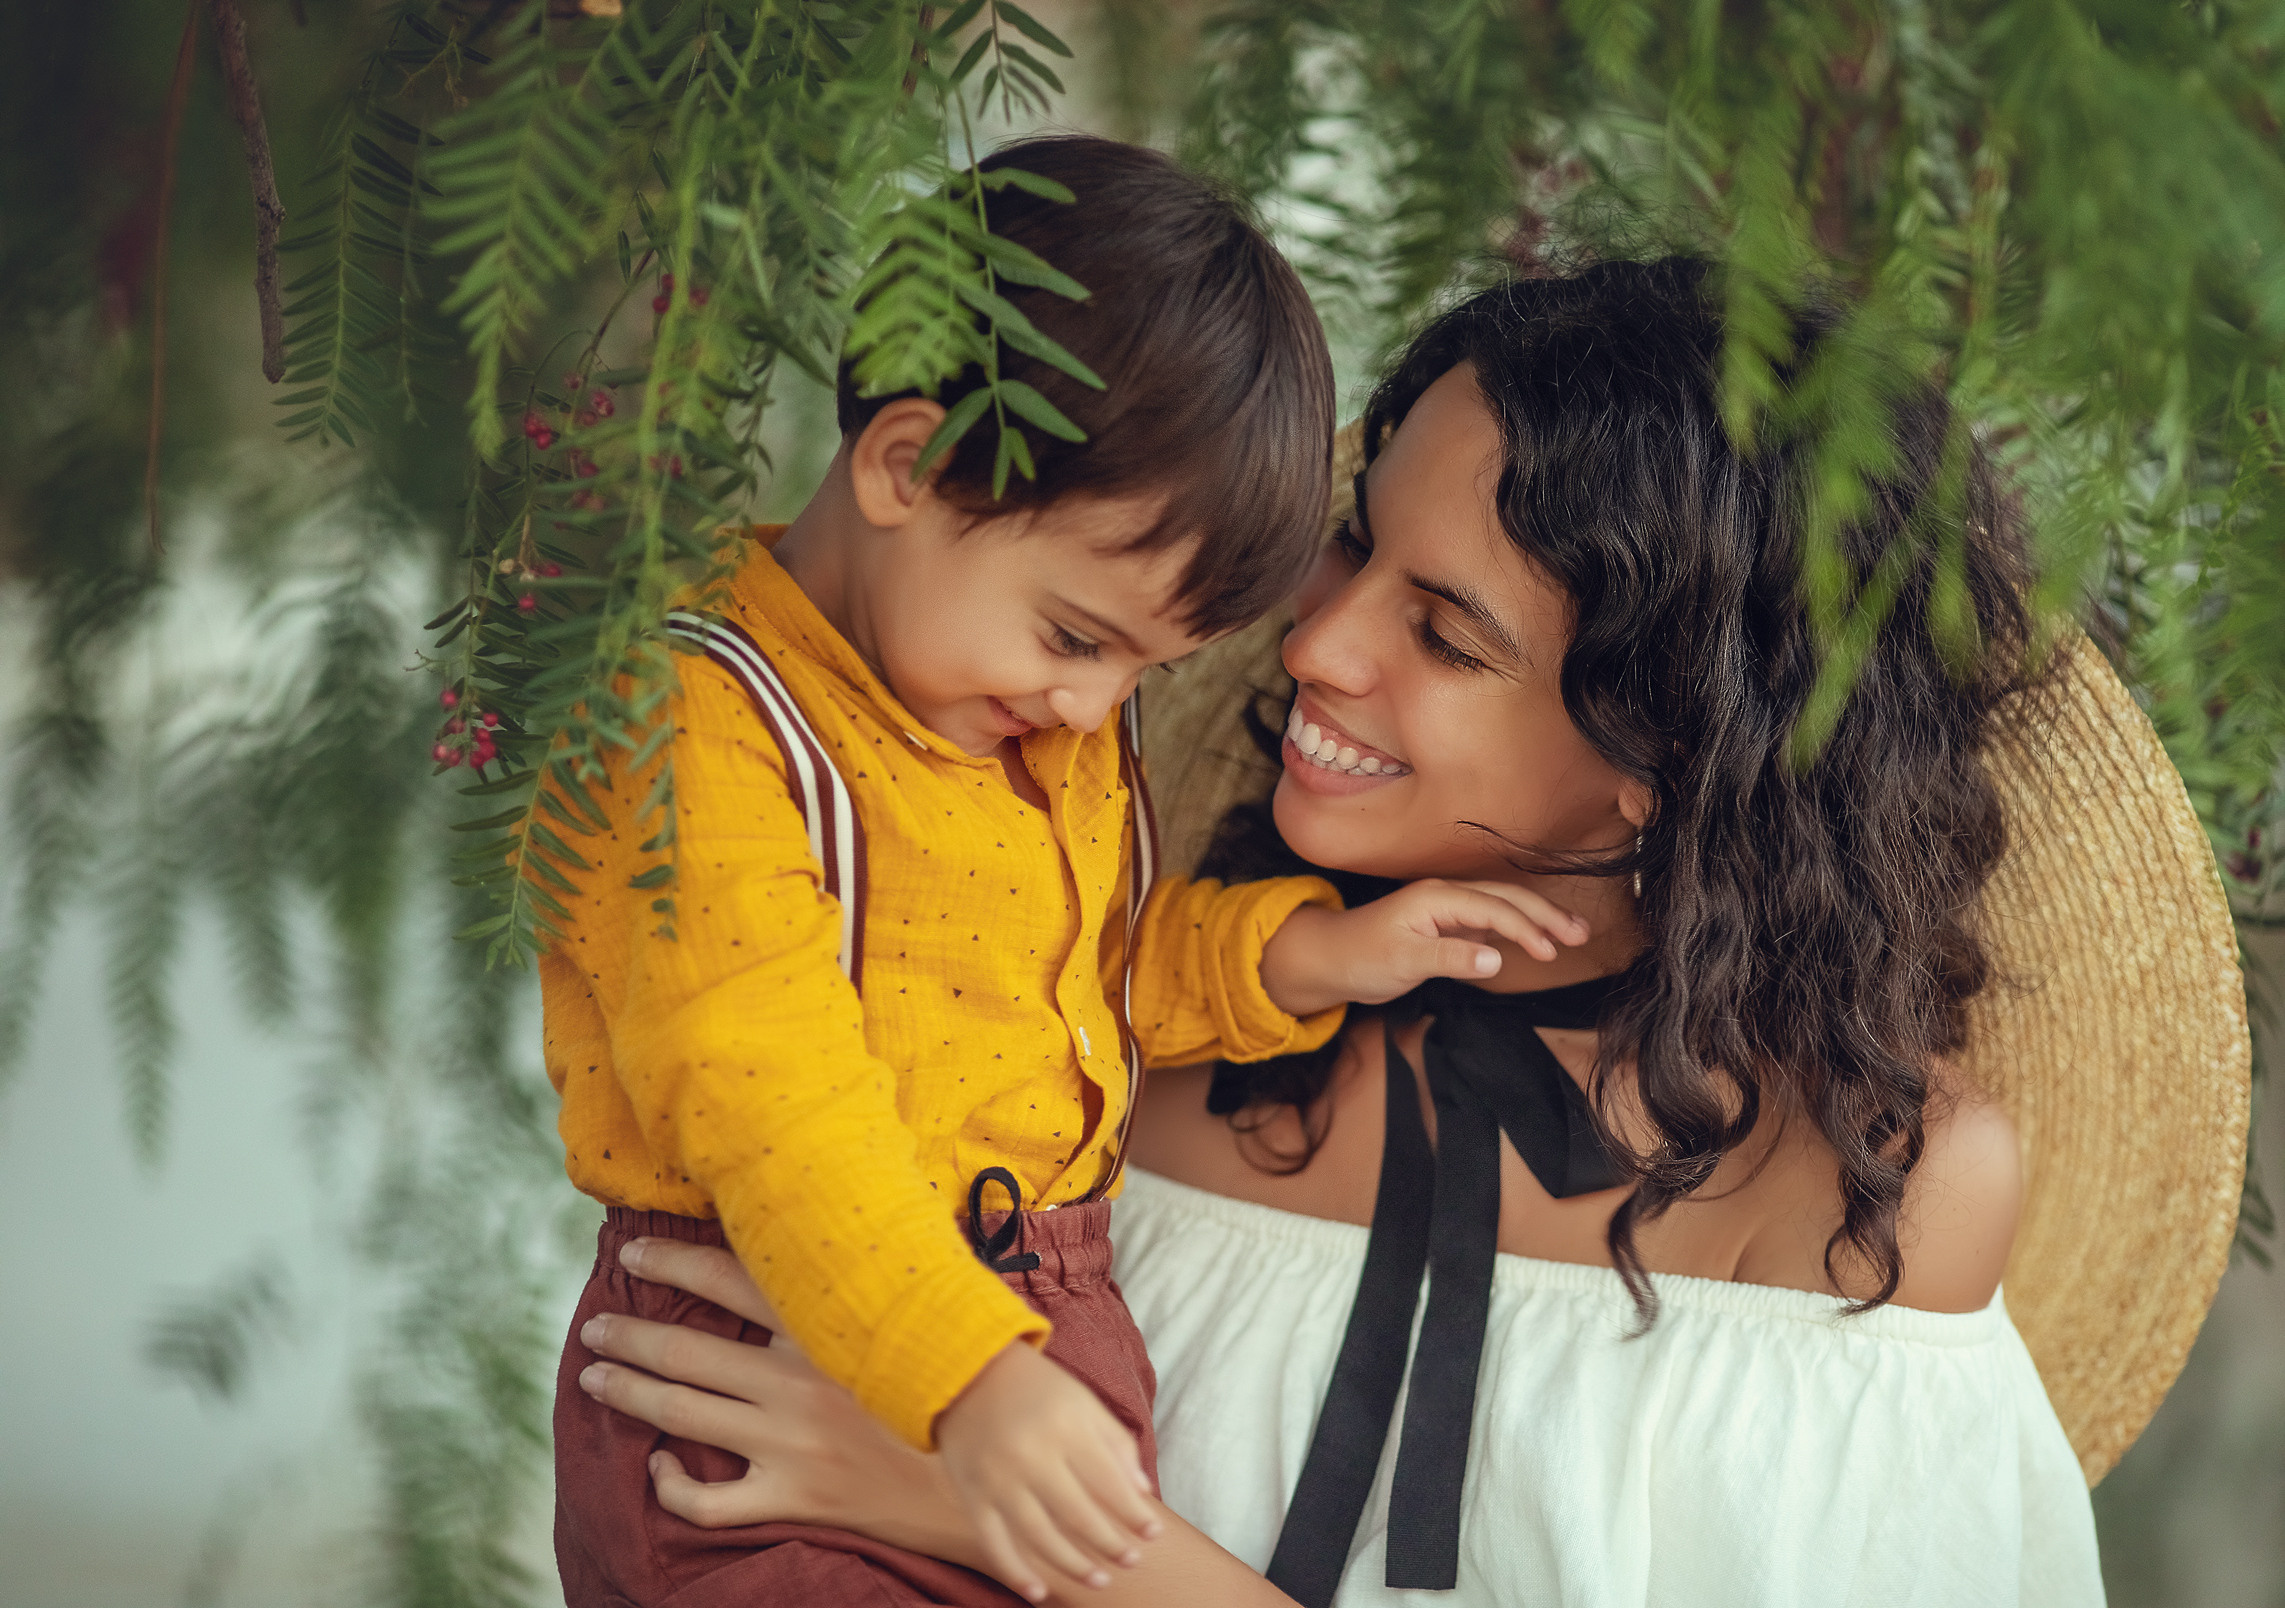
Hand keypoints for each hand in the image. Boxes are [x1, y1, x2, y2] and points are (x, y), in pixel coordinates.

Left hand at [577, 1239, 948, 1540]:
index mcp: (826, 1327)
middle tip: (595, 1326)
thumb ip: (880, 1269)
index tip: (632, 1254)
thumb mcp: (927, 1310)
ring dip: (626, 1390)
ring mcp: (790, 1443)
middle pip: (685, 1349)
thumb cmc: (959, 1382)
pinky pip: (706, 1499)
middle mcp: (798, 1381)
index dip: (671, 1262)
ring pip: (679, 1412)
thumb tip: (852, 1206)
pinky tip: (658, 1467)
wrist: (989, 1477)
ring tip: (594, 1377)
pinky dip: (670, 1484)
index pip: (728, 1278)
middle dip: (627, 1334)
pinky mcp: (791, 1497)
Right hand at [934, 1341, 1160, 1602]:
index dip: (1134, 1513)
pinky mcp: (972, 1496)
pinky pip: (994, 1544)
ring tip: (1100, 1580)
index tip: (1153, 1534)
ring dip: (1073, 1566)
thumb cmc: (1035, 1388)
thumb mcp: (1082, 1401)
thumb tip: (1142, 1492)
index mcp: (1065, 1426)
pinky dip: (1016, 1573)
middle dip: (1110, 1544)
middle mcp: (1031, 1454)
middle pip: (1078, 1515)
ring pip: (1040, 1537)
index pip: (1109, 1481)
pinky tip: (1040, 1593)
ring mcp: (998, 1479)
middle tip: (1132, 1560)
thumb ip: (1116, 1442)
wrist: (965, 1372)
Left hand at [1259, 879, 1589, 1014]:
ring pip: (1503, 909)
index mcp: (1437, 897)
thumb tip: (1496, 959)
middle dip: (1545, 915)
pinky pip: (1491, 923)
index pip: (1493, 908)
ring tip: (1573, 935)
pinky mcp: (1448, 927)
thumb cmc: (1361, 957)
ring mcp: (1449, 911)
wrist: (1331, 960)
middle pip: (1507, 899)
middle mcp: (1446, 897)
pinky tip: (1538, 942)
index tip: (1551, 951)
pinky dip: (1518, 931)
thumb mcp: (1403, 961)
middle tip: (1581, 935)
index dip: (1525, 927)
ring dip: (1538, 920)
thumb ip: (1450, 958)